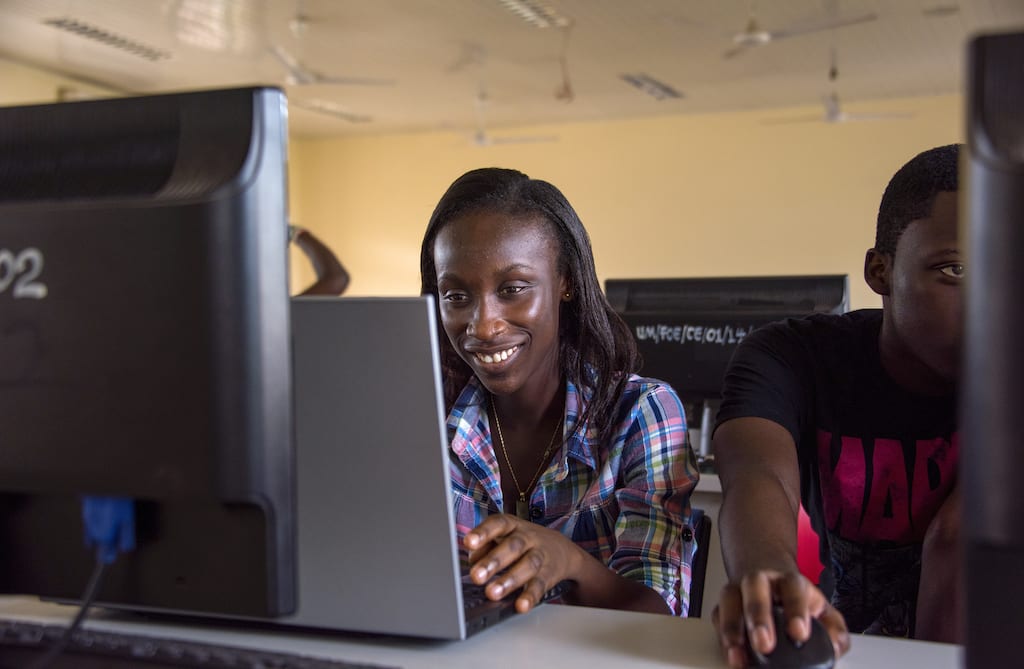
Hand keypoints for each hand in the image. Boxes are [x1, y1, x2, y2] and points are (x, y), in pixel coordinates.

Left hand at [463, 513, 580, 612]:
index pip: (498, 524)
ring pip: (528, 565)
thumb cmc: (524, 543)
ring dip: (509, 580)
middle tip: (476, 576)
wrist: (562, 550)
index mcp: (513, 525)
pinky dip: (530, 596)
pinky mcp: (549, 575)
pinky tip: (520, 605)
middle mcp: (528, 537)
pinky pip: (540, 585)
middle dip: (494, 561)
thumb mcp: (505, 537)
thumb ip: (486, 546)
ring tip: (492, 593)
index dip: (483, 532)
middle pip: (513, 546)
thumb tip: (473, 560)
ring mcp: (541, 555)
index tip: (469, 542)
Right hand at [712, 570, 849, 667]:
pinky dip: (721, 636)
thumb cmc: (794, 598)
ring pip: (729, 600)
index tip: (799, 633)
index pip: (793, 588)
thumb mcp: (821, 609)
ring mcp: (738, 590)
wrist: (767, 576)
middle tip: (765, 644)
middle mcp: (760, 581)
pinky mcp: (722, 606)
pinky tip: (731, 654)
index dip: (796, 609)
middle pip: (755, 589)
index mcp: (789, 581)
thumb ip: (834, 629)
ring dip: (732, 628)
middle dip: (758, 617)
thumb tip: (834, 647)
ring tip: (738, 655)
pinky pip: (717, 617)